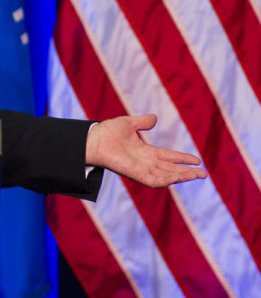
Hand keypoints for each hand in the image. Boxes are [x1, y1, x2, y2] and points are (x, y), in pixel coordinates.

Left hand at [86, 114, 206, 187]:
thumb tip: (154, 118)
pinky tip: (178, 177)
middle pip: (170, 169)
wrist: (93, 138)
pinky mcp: (135, 174)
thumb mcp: (129, 123)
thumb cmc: (107, 131)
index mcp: (145, 151)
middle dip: (187, 172)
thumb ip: (143, 122)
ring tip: (197, 176)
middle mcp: (145, 162)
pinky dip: (166, 179)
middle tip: (203, 174)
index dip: (182, 159)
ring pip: (166, 176)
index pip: (168, 157)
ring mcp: (140, 169)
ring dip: (181, 176)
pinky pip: (154, 180)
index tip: (197, 160)